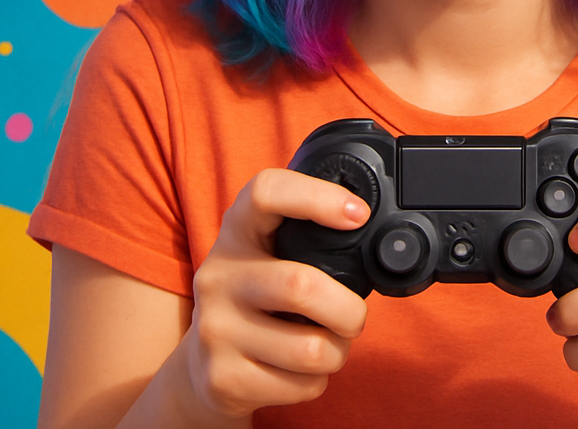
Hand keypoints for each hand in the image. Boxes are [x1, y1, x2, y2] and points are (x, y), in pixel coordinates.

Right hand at [184, 168, 370, 421]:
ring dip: (337, 351)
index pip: (266, 192)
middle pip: (300, 286)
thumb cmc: (256, 295)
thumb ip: (306, 235)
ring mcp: (215, 328)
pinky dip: (317, 381)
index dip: (316, 197)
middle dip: (348, 309)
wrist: (200, 364)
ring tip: (327, 343)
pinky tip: (300, 369)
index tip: (359, 214)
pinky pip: (300, 385)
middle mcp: (219, 274)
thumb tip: (376, 236)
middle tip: (353, 316)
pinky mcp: (222, 378)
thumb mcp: (267, 252)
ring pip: (309, 349)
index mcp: (238, 229)